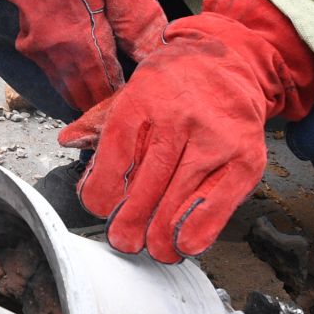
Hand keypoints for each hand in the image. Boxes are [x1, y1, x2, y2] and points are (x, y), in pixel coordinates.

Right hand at [0, 0, 166, 115]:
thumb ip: (139, 20)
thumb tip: (160, 57)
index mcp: (79, 41)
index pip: (108, 91)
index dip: (127, 97)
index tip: (148, 93)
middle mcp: (54, 56)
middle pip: (87, 98)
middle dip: (110, 99)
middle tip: (136, 91)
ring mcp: (37, 52)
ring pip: (70, 89)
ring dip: (92, 90)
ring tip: (119, 81)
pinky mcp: (28, 45)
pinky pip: (57, 74)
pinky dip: (76, 76)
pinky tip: (95, 64)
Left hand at [58, 0, 313, 261]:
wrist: (229, 64)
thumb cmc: (173, 86)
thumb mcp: (131, 92)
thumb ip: (98, 121)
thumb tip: (67, 140)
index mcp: (142, 99)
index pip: (115, 154)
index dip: (102, 190)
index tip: (99, 207)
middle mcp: (179, 117)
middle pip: (147, 183)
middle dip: (130, 222)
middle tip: (123, 241)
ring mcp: (215, 139)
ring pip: (180, 198)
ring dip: (161, 234)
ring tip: (152, 249)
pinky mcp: (245, 158)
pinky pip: (218, 206)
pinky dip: (197, 231)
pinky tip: (183, 242)